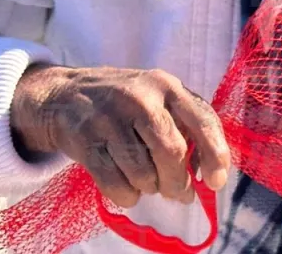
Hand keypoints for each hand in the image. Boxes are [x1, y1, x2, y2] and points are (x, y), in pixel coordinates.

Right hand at [11, 65, 231, 208]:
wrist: (65, 95)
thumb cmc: (124, 103)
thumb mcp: (157, 99)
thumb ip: (185, 126)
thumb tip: (208, 175)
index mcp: (166, 85)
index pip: (202, 119)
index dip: (214, 154)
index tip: (216, 182)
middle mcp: (140, 97)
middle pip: (171, 152)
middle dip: (177, 181)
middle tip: (176, 192)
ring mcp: (110, 117)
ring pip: (143, 174)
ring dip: (149, 187)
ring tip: (145, 179)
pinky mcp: (86, 140)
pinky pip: (116, 185)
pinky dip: (127, 195)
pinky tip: (126, 186)